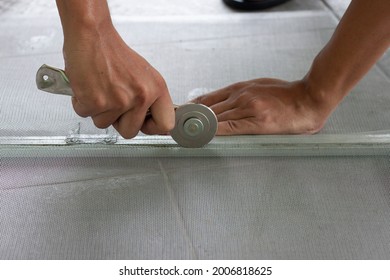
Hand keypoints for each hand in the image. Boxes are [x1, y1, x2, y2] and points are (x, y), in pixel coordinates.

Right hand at [63, 24, 174, 137]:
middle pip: (130, 131)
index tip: (143, 125)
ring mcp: (120, 101)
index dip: (152, 127)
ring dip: (98, 111)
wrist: (92, 35)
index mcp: (156, 88)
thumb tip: (154, 122)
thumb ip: (149, 98)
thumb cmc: (112, 52)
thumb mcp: (143, 75)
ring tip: (100, 89)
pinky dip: (82, 103)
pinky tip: (87, 87)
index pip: (166, 123)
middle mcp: (141, 96)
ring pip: (104, 124)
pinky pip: (86, 115)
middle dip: (117, 121)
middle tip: (112, 103)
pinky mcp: (97, 102)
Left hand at [193, 78, 331, 134]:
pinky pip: (231, 128)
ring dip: (199, 127)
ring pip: (217, 119)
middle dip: (191, 119)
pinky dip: (215, 132)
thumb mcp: (257, 86)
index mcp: (240, 88)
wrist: (308, 99)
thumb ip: (238, 94)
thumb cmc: (285, 94)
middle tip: (176, 129)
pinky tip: (204, 137)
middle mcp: (241, 97)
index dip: (191, 108)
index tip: (180, 116)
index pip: (207, 98)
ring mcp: (249, 109)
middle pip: (208, 109)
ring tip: (184, 135)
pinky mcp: (258, 123)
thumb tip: (219, 104)